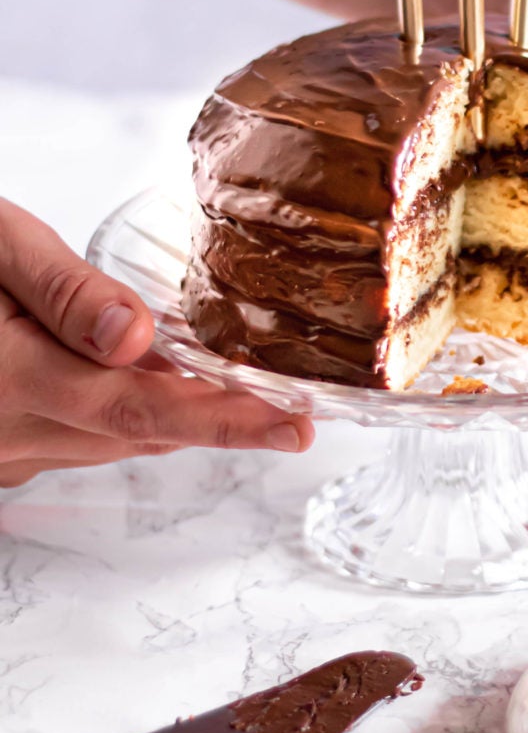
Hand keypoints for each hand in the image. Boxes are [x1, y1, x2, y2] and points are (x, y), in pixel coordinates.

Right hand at [0, 198, 313, 490]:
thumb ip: (61, 291)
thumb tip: (136, 336)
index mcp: (4, 378)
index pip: (138, 407)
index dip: (224, 421)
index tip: (293, 425)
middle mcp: (1, 431)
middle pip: (134, 431)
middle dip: (215, 419)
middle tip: (287, 402)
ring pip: (107, 440)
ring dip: (167, 415)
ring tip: (236, 386)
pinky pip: (73, 439)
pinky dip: (118, 412)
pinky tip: (141, 375)